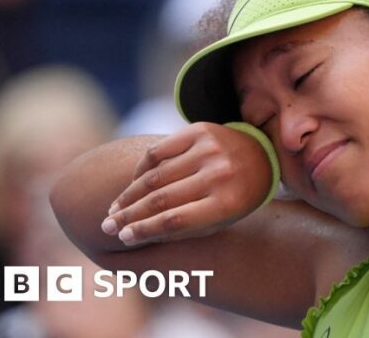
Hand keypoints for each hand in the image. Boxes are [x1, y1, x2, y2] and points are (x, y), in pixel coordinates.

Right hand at [100, 122, 272, 245]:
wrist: (261, 156)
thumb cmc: (235, 198)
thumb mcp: (219, 221)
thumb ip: (181, 229)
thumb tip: (131, 235)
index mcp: (228, 203)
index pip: (175, 220)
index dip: (144, 230)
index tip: (123, 238)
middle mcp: (219, 174)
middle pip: (161, 199)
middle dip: (129, 215)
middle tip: (107, 227)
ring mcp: (209, 149)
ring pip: (155, 176)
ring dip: (129, 195)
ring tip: (114, 209)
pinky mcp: (199, 131)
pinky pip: (158, 151)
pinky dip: (141, 169)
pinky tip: (132, 183)